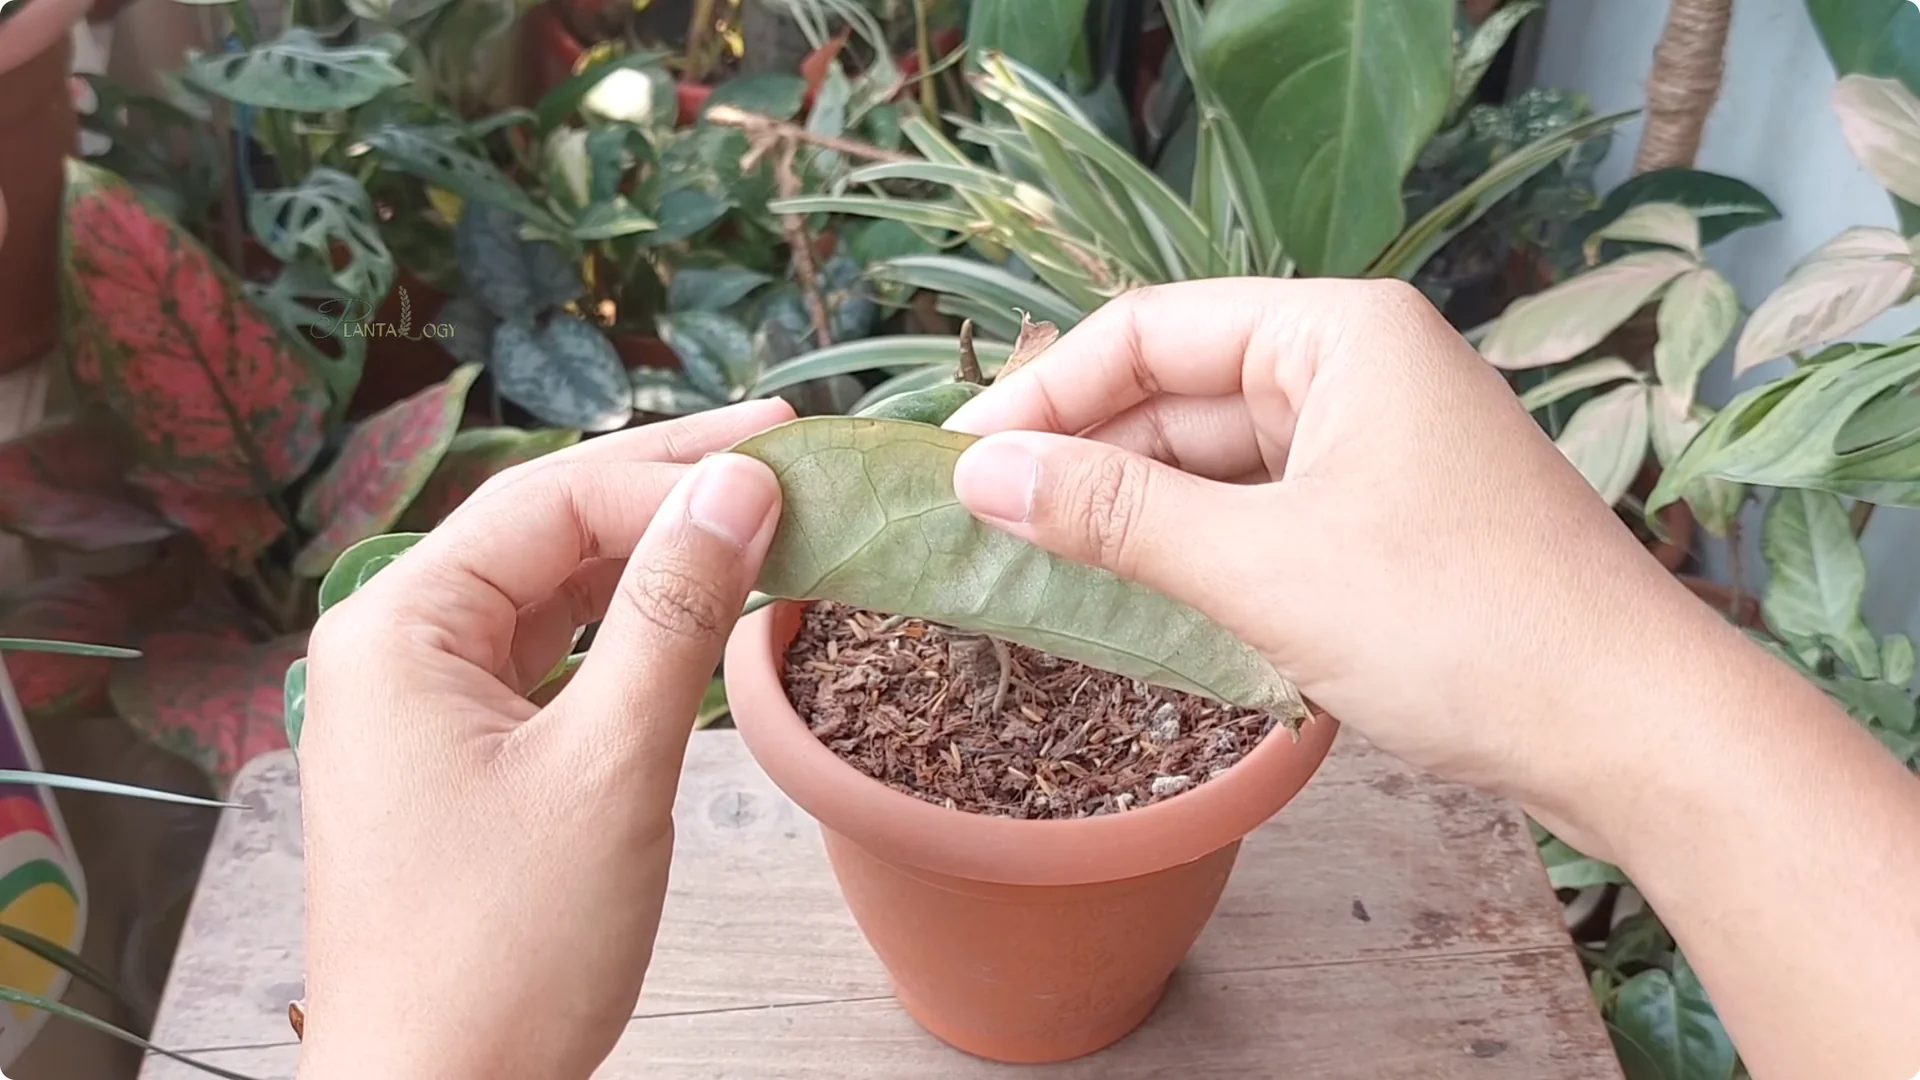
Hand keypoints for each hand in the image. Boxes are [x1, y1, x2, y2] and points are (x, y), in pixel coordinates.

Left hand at [295, 401, 790, 1079]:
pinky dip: (627, 624)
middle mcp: (395, 645)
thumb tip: (739, 487)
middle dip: (664, 485)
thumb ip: (673, 613)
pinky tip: (695, 596)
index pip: (551, 503)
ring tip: (757, 505)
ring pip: (552, 587)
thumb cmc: (507, 949)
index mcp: (398, 628)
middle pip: (545, 527)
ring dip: (653, 550)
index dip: (674, 477)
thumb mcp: (609, 767)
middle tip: (781, 438)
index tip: (787, 467)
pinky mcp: (460, 753)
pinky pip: (548, 654)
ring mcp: (422, 701)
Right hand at [946, 278, 1703, 839]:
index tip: (957, 464)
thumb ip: (1114, 514)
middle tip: (979, 527)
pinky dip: (1193, 553)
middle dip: (1082, 457)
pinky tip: (1130, 600)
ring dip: (1132, 513)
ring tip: (1034, 568)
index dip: (1044, 394)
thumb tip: (979, 477)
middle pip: (1180, 393)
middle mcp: (1358, 370)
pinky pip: (1259, 516)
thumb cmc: (1460, 623)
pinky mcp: (1389, 523)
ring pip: (1216, 463)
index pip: (1150, 331)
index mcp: (1337, 333)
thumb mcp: (1262, 565)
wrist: (1633, 729)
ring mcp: (1378, 449)